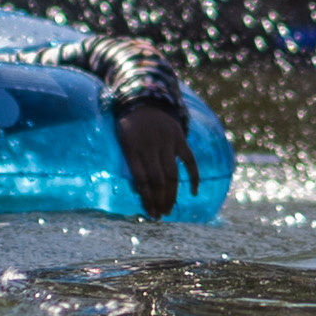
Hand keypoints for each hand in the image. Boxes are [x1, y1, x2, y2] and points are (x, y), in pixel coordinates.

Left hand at [113, 100, 189, 217]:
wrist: (144, 100)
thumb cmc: (130, 126)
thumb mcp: (122, 141)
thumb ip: (130, 162)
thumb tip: (139, 191)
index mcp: (132, 148)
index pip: (141, 179)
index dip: (146, 198)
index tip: (149, 213)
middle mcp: (150, 146)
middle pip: (157, 180)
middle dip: (159, 200)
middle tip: (160, 216)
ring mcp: (166, 142)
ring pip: (172, 174)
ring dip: (172, 194)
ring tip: (169, 209)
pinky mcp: (179, 138)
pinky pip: (190, 160)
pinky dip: (194, 176)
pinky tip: (194, 192)